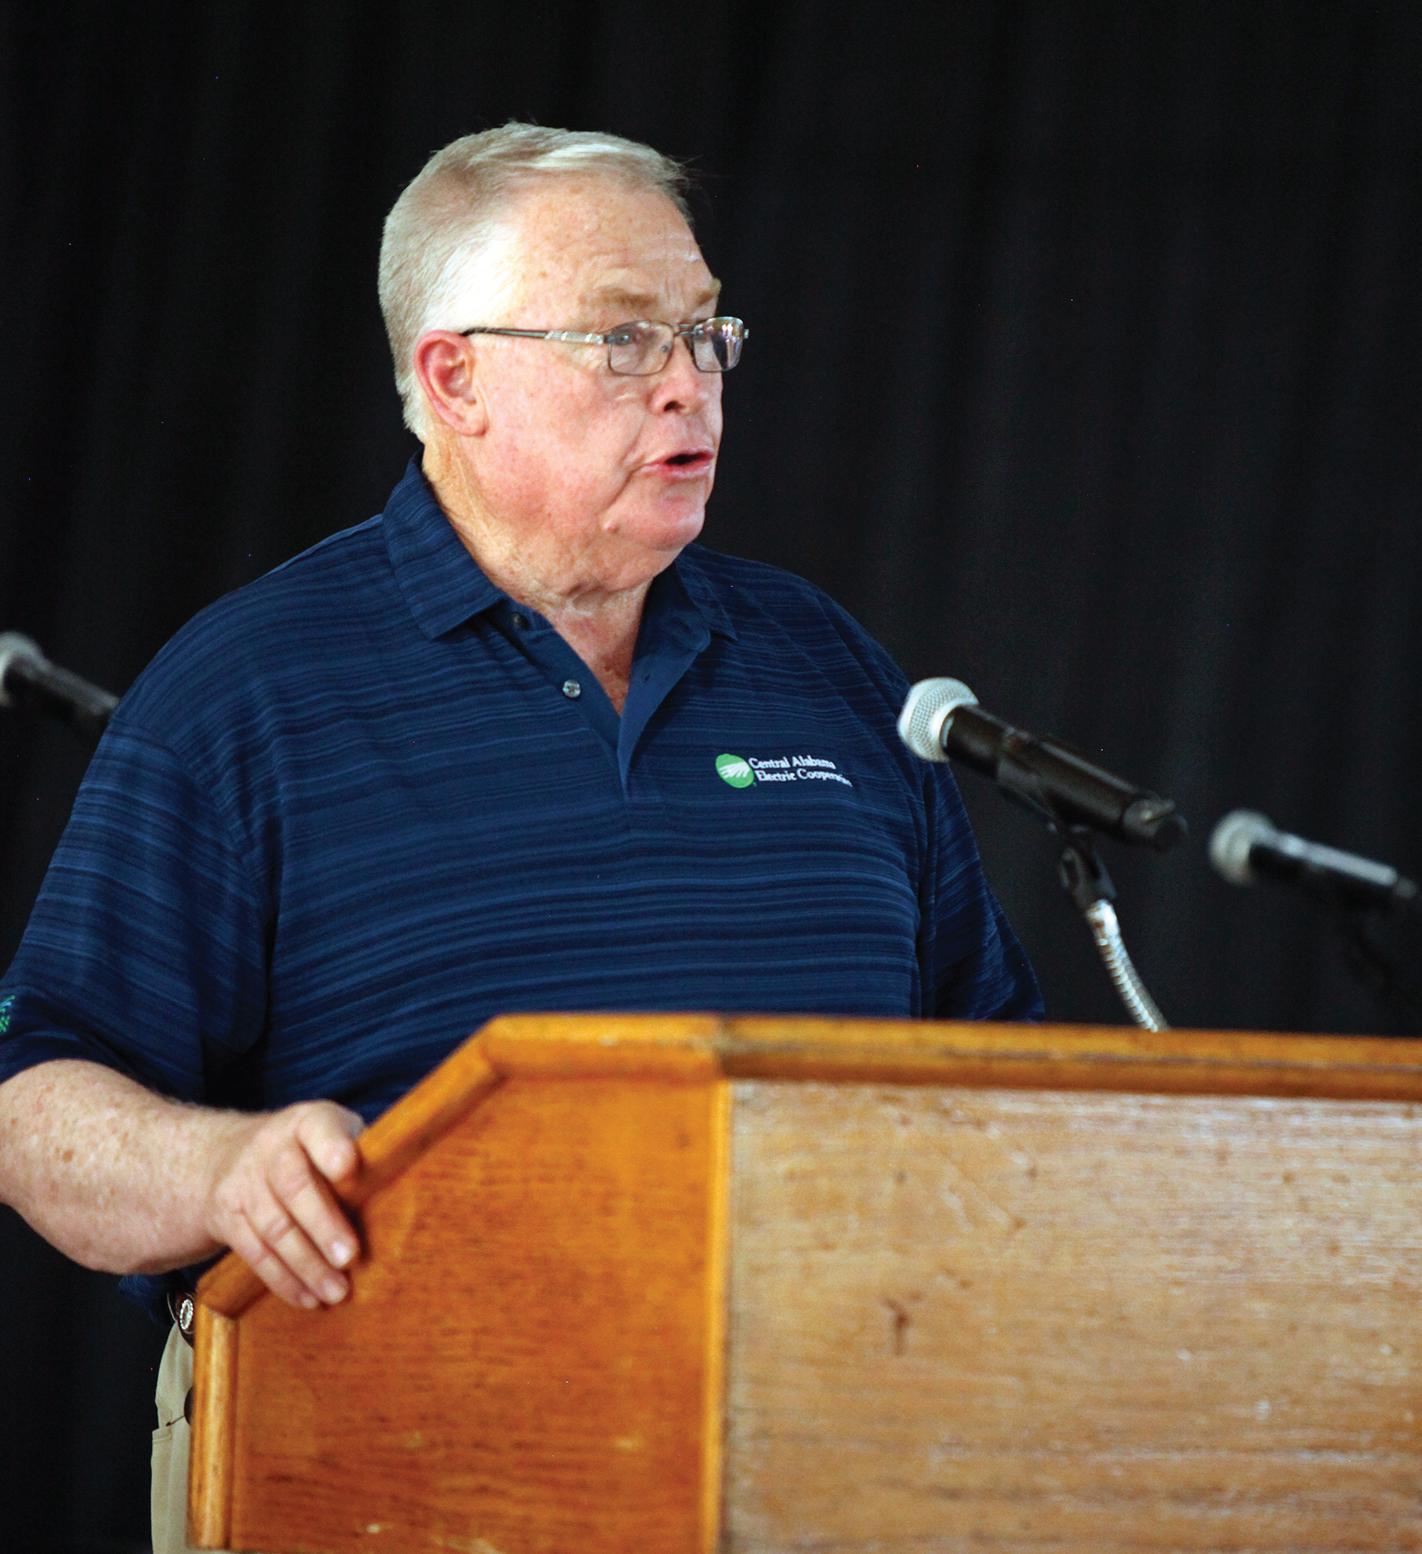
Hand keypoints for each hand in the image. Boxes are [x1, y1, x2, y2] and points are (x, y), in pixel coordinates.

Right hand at [203, 1101, 363, 1308]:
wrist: (224, 1155)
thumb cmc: (307, 1149)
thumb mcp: (332, 1133)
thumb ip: (363, 1153)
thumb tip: (410, 1189)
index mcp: (306, 1122)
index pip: (318, 1128)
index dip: (330, 1146)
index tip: (348, 1166)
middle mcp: (271, 1148)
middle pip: (294, 1186)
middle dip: (323, 1224)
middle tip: (350, 1256)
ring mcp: (245, 1183)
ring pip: (274, 1227)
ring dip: (307, 1264)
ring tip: (337, 1292)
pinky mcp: (228, 1218)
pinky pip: (255, 1252)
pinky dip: (283, 1279)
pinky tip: (308, 1298)